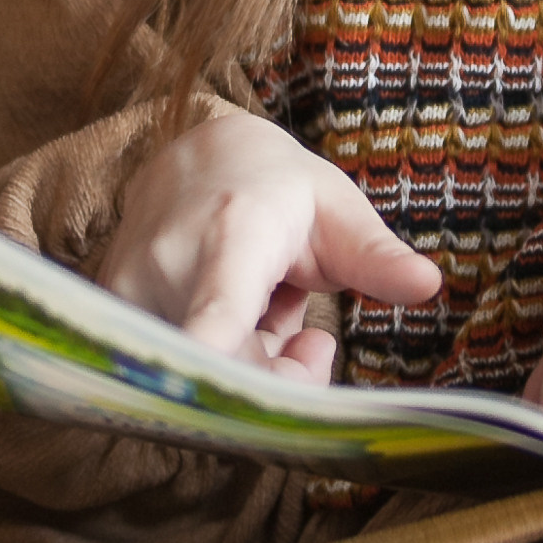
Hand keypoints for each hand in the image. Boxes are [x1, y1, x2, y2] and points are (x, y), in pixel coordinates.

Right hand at [98, 111, 441, 380]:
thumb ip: (376, 254)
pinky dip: (216, 364)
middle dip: (283, 379)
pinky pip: (174, 373)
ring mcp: (132, 293)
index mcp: (234, 232)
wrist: (194, 158)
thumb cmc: (277, 188)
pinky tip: (234, 327)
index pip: (217, 307)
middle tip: (313, 339)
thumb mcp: (334, 208)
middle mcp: (170, 264)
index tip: (207, 384)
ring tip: (269, 315)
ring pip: (204, 380)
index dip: (211, 350)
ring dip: (250, 369)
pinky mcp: (112, 318)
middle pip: (231, 374)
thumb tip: (429, 284)